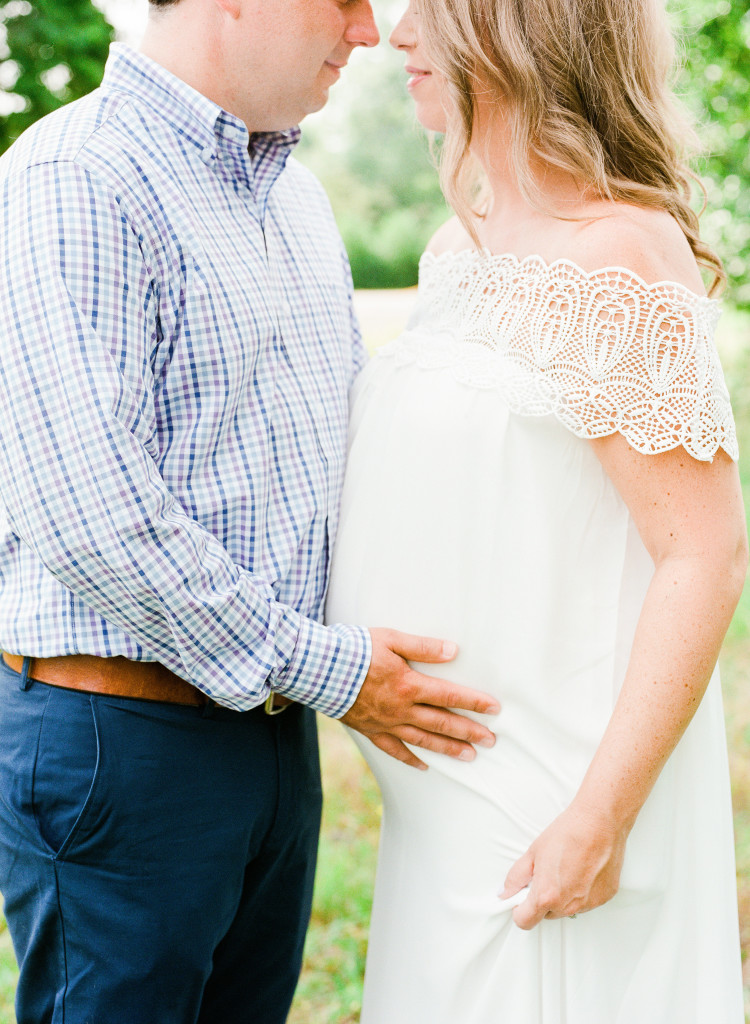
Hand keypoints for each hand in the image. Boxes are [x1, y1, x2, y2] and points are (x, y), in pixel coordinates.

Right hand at [341, 627, 499, 768]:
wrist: (316, 669)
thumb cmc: (354, 649)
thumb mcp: (391, 639)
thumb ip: (423, 647)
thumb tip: (453, 650)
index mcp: (409, 685)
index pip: (450, 696)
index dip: (474, 703)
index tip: (494, 709)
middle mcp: (401, 709)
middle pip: (442, 723)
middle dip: (469, 732)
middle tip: (491, 741)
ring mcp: (385, 723)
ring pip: (423, 740)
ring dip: (448, 749)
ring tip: (470, 757)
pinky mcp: (370, 730)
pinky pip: (393, 750)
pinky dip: (410, 759)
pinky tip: (424, 765)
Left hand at [500, 800, 627, 928]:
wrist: (598, 822)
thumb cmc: (568, 834)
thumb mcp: (532, 853)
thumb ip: (516, 877)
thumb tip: (505, 892)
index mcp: (546, 896)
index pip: (525, 921)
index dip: (519, 910)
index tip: (520, 900)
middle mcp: (568, 905)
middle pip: (547, 915)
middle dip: (542, 900)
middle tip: (546, 875)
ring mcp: (588, 904)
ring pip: (567, 909)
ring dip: (563, 897)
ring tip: (566, 869)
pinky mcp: (604, 898)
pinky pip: (586, 903)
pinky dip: (582, 892)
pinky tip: (582, 871)